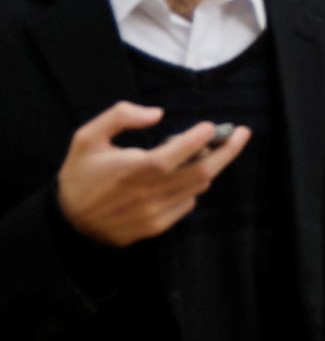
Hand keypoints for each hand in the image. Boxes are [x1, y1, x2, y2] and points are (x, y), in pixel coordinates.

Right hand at [56, 103, 252, 247]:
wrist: (66, 222)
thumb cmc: (80, 175)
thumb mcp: (87, 137)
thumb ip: (119, 116)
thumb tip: (157, 113)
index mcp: (132, 170)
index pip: (178, 153)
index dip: (200, 138)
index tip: (211, 126)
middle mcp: (148, 194)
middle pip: (202, 172)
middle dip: (228, 150)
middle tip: (242, 133)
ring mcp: (154, 214)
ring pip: (198, 187)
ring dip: (211, 167)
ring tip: (212, 149)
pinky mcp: (155, 227)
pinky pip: (187, 204)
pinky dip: (192, 187)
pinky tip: (184, 176)